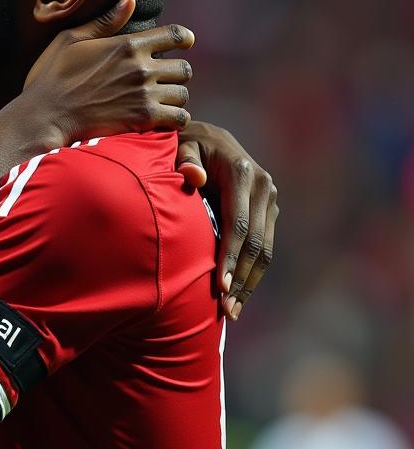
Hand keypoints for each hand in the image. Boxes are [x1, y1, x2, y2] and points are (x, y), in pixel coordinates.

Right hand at [22, 0, 193, 147]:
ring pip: (183, 94)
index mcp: (127, 45)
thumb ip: (105, 22)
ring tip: (162, 101)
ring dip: (175, 97)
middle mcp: (141, 67)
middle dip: (176, 73)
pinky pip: (178, 118)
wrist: (44, 115)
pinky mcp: (142, 119)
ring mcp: (144, 94)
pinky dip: (175, 119)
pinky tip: (163, 119)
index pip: (174, 35)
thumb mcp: (71, 40)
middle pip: (184, 68)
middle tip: (164, 80)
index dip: (184, 39)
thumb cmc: (52, 77)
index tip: (184, 44)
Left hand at [175, 121, 277, 320]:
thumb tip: (193, 177)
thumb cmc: (184, 144)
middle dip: (241, 278)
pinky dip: (253, 273)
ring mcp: (270, 199)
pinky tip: (239, 295)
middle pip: (256, 243)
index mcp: (242, 172)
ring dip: (250, 282)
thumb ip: (184, 160)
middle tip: (226, 309)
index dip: (231, 256)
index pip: (238, 223)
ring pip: (265, 249)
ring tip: (232, 311)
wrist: (207, 136)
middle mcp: (263, 186)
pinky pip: (265, 247)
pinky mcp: (269, 210)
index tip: (220, 286)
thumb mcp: (179, 145)